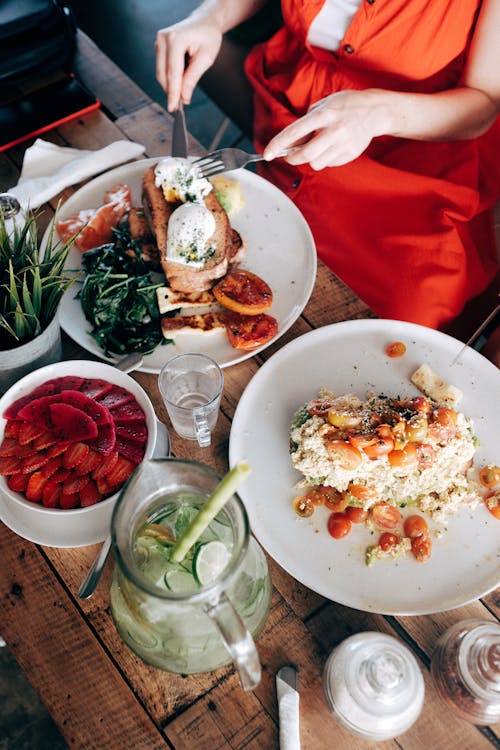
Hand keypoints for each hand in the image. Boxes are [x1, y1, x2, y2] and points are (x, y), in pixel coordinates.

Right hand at [156, 16, 223, 110]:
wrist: (204, 22)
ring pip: (161, 74)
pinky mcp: (159, 48)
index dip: (173, 93)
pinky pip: (162, 69)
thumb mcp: (206, 58)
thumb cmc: (208, 37)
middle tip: (182, 103)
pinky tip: (181, 77)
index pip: (172, 73)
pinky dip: (171, 78)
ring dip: (172, 84)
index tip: (173, 108)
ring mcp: (159, 42)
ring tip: (185, 87)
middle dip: (172, 91)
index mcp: (175, 39)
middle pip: (163, 75)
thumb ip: (193, 78)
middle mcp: (163, 39)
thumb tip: (183, 96)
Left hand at [263, 90, 386, 168]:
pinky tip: (332, 148)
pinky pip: (329, 164)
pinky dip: (325, 159)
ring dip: (311, 159)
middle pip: (304, 155)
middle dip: (292, 158)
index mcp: (324, 114)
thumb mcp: (324, 105)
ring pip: (316, 163)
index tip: (267, 154)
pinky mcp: (350, 154)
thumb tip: (289, 142)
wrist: (374, 111)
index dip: (278, 145)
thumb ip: (307, 122)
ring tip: (318, 147)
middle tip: (290, 156)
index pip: (295, 132)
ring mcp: (343, 143)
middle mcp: (334, 130)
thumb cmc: (345, 106)